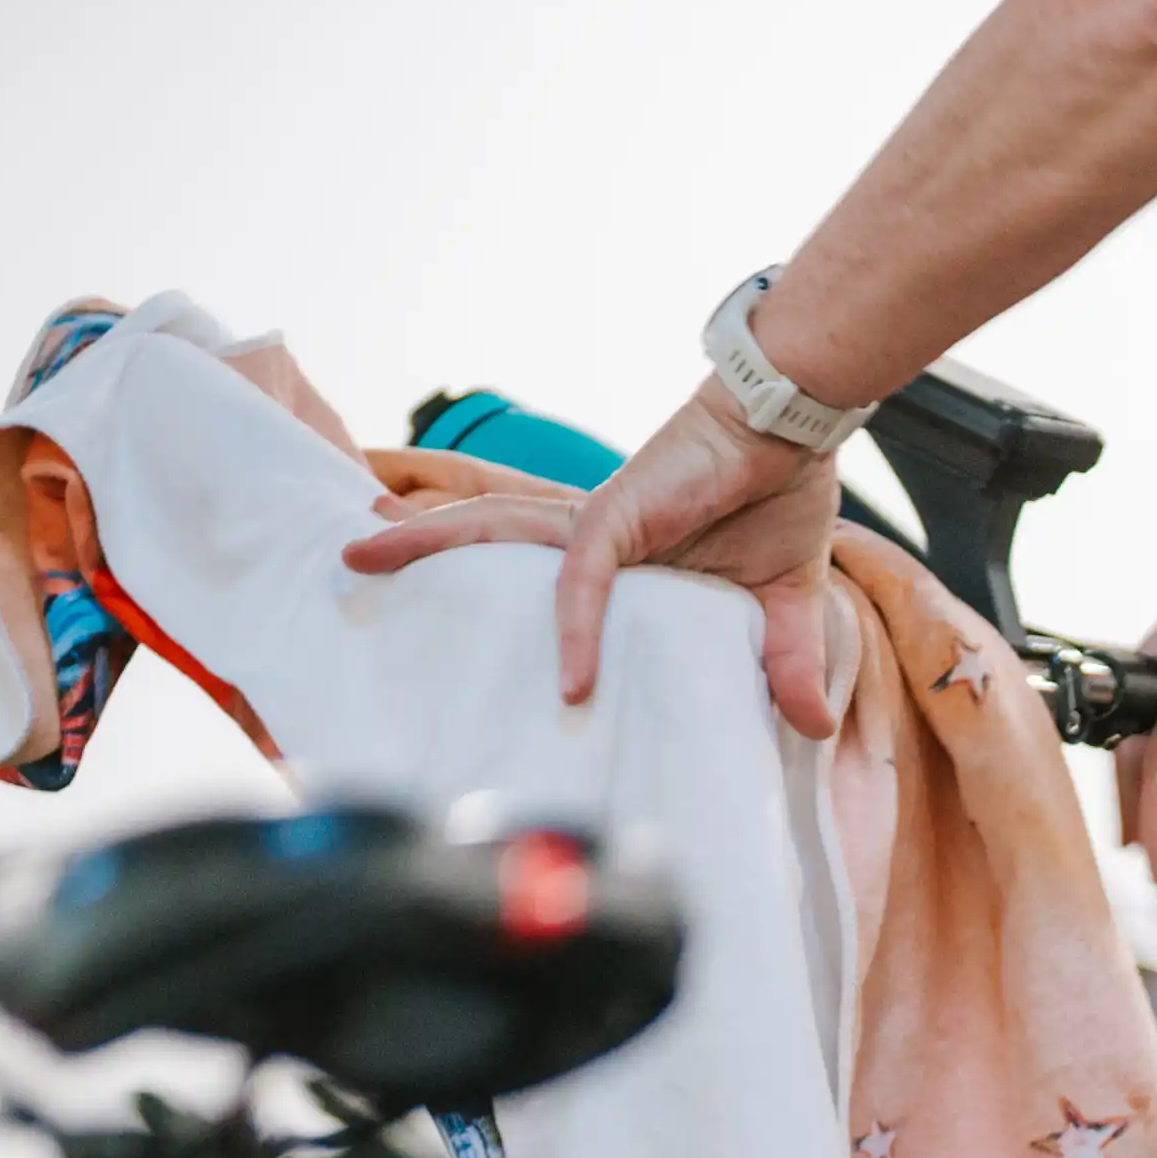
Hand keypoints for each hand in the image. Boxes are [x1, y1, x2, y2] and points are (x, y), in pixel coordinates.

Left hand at [349, 382, 850, 734]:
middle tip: (345, 563)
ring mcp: (599, 523)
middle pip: (484, 543)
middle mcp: (588, 536)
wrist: (798, 431)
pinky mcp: (623, 515)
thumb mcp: (781, 603)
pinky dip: (576, 629)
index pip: (528, 571)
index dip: (479, 583)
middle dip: (415, 551)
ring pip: (497, 538)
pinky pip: (585, 580)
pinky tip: (573, 680)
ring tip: (359, 552)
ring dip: (429, 546)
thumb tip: (811, 726)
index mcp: (613, 556)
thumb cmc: (778, 495)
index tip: (431, 612)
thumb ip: (782, 663)